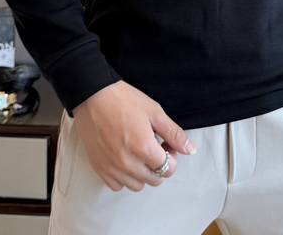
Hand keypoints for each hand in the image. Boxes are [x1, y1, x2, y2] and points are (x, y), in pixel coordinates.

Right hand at [71, 80, 196, 191]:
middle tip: (154, 145)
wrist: (92, 96)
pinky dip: (124, 177)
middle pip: (154, 180)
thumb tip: (190, 150)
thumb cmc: (124, 100)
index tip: (166, 143)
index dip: (172, 156)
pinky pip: (117, 185)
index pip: (169, 169)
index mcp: (144, 148)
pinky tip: (124, 158)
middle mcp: (127, 163)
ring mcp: (111, 168)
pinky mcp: (98, 168)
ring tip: (138, 152)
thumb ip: (174, 133)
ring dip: (143, 173)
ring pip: (136, 185)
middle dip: (159, 165)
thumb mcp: (154, 112)